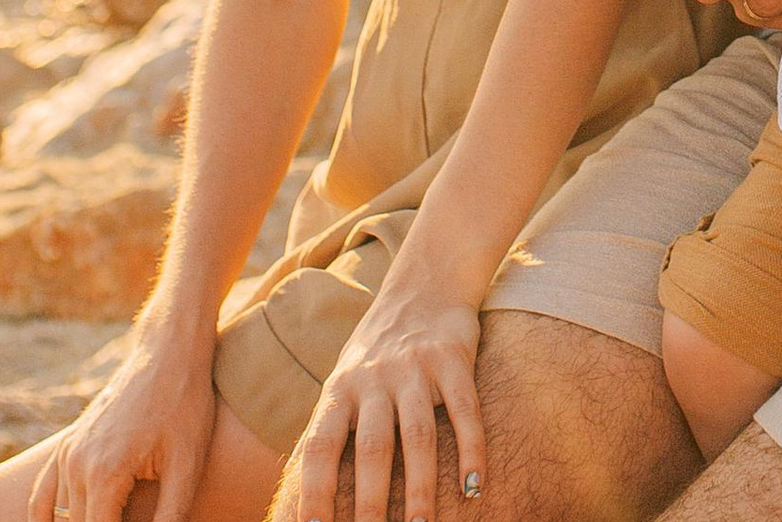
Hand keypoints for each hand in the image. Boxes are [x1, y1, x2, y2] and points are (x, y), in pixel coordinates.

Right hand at [31, 323, 216, 521]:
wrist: (168, 352)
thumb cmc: (185, 405)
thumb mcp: (187, 464)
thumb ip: (170, 515)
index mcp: (106, 474)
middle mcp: (77, 466)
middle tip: (134, 518)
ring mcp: (67, 454)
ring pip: (62, 517)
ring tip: (116, 515)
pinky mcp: (67, 445)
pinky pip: (42, 495)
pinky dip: (44, 519)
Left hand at [287, 284, 483, 521]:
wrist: (426, 282)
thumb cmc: (377, 351)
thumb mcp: (344, 382)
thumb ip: (332, 432)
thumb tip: (307, 501)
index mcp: (340, 388)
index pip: (320, 447)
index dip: (315, 491)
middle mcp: (374, 377)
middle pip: (372, 447)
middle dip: (372, 502)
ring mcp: (415, 366)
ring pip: (417, 434)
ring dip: (420, 487)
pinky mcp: (453, 357)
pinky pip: (465, 410)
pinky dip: (471, 451)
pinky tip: (474, 488)